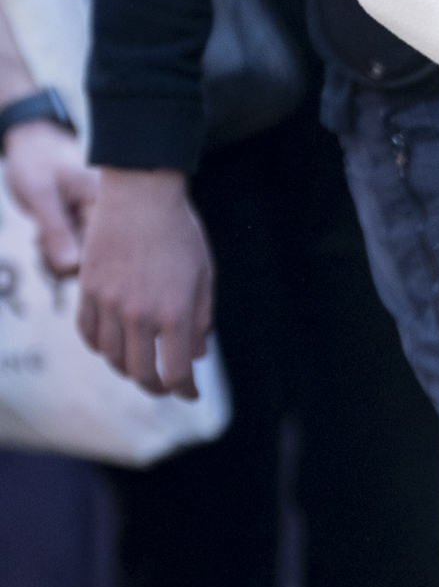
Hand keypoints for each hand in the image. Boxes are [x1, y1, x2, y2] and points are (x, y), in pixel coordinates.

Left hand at [2, 120, 98, 274]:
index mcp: (105, 205)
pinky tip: (43, 236)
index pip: (105, 251)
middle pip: (96, 262)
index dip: (76, 260)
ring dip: (56, 258)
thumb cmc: (37, 160)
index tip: (46, 242)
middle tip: (39, 239)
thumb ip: (56, 230)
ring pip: (83, 263)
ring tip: (39, 236)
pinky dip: (55, 254)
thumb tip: (70, 267)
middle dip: (62, 260)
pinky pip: (75, 256)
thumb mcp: (40, 193)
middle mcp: (108, 218)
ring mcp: (96, 226)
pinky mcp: (84, 230)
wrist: (33, 143)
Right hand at [77, 167, 214, 397]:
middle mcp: (139, 313)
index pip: (176, 372)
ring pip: (112, 357)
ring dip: (128, 369)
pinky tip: (112, 346)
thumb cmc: (180, 232)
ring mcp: (109, 302)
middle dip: (157, 387)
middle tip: (166, 386)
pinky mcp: (89, 289)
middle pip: (141, 373)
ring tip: (140, 367)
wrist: (141, 192)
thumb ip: (200, 320)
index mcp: (174, 312)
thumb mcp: (203, 276)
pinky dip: (99, 347)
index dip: (186, 391)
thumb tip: (195, 356)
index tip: (191, 394)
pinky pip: (88, 332)